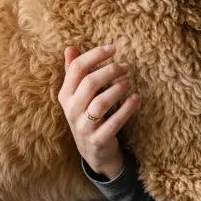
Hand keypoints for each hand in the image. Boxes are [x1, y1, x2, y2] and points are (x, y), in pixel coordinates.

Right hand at [59, 44, 138, 178]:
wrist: (93, 151)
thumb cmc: (87, 116)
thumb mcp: (78, 96)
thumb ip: (74, 73)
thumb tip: (69, 48)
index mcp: (65, 95)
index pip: (76, 68)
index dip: (95, 55)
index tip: (113, 48)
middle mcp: (71, 110)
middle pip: (89, 83)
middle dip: (110, 70)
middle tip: (126, 67)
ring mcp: (84, 127)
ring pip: (100, 103)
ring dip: (117, 89)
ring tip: (129, 81)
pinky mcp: (98, 140)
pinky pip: (114, 122)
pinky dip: (127, 109)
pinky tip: (136, 98)